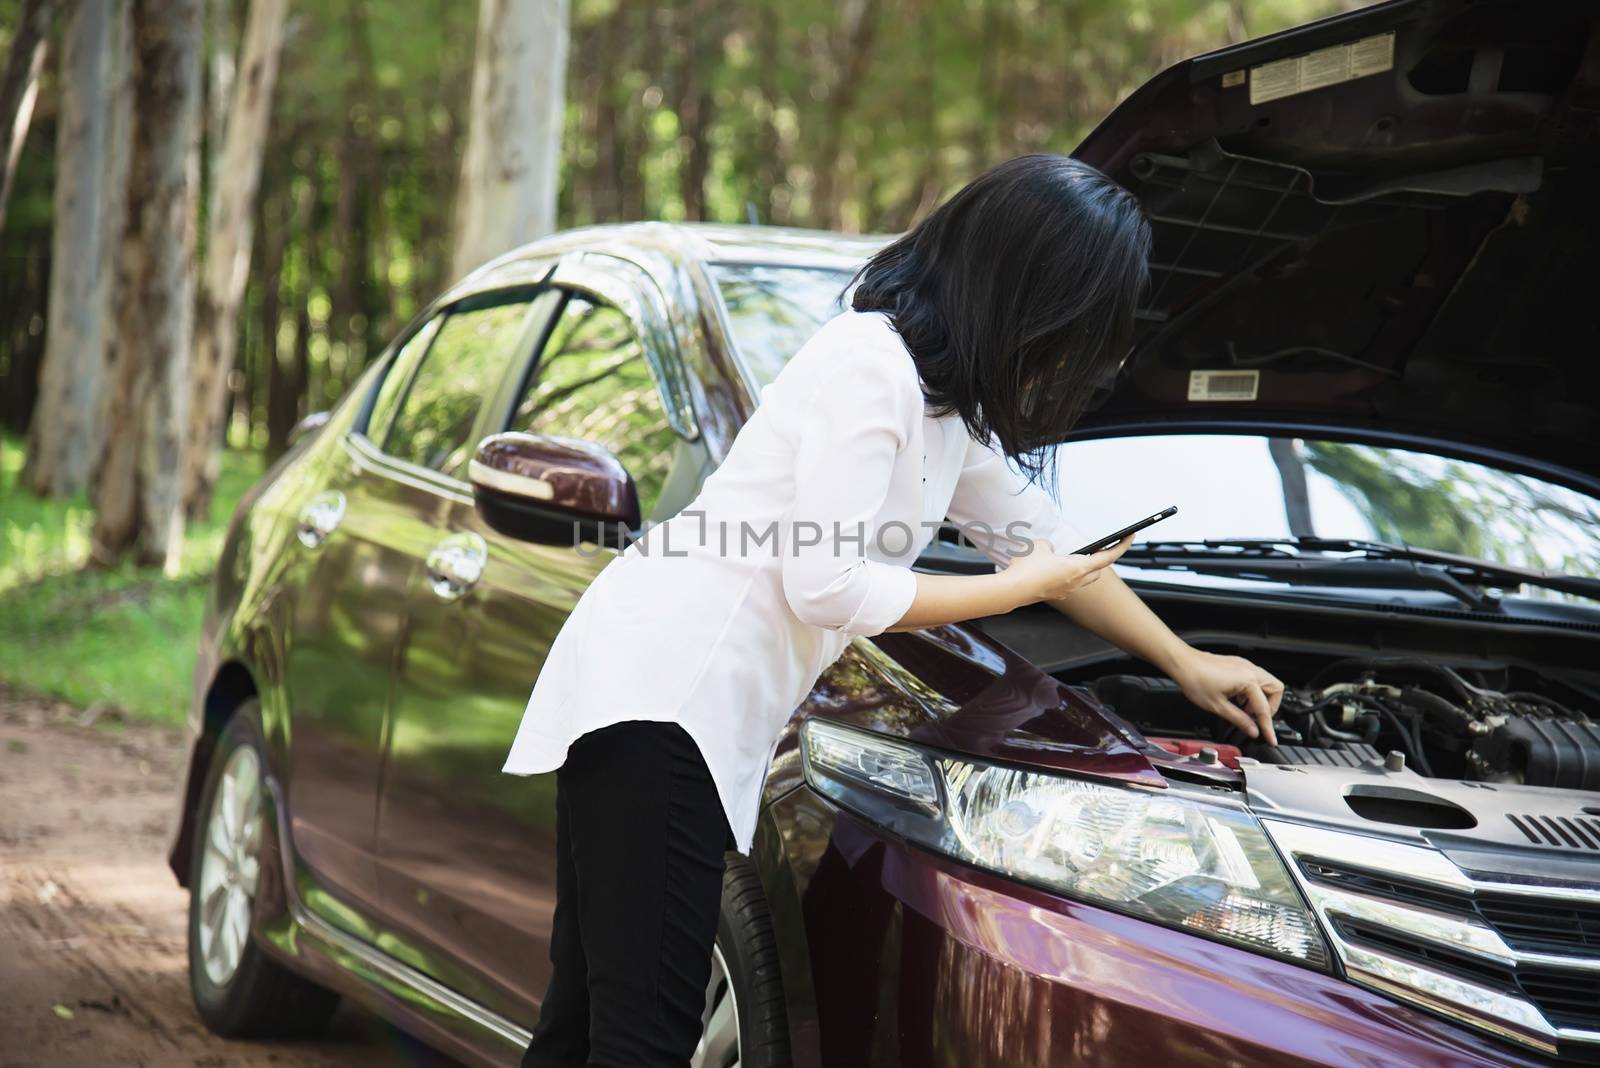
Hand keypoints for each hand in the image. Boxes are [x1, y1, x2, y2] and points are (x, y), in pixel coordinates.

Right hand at [1001, 534, 1131, 605]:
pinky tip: (1051, 568)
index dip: (1121, 546)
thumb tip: (1049, 551)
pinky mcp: (1056, 595)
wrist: (1012, 590)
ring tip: (1072, 557)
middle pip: (1097, 570)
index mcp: (1078, 567)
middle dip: (1100, 559)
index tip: (1129, 537)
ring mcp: (1066, 590)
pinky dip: (1066, 574)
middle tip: (1099, 548)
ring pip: (1083, 579)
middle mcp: (1076, 581)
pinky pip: (1067, 583)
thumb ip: (1049, 546)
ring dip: (1083, 568)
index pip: (1107, 557)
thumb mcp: (1039, 546)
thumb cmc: (1027, 569)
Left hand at [1169, 648, 1283, 745]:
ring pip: (1267, 682)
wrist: (1182, 662)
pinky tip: (1239, 699)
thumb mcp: (1218, 707)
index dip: (1268, 728)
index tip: (1270, 739)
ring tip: (1246, 710)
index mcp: (1248, 681)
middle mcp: (1250, 670)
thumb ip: (1239, 720)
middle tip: (1258, 720)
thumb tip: (1252, 730)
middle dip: (1270, 707)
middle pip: (1276, 690)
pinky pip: (1255, 678)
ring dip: (1261, 698)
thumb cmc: (1195, 680)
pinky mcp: (1238, 664)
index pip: (1264, 709)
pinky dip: (1252, 691)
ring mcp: (1244, 665)